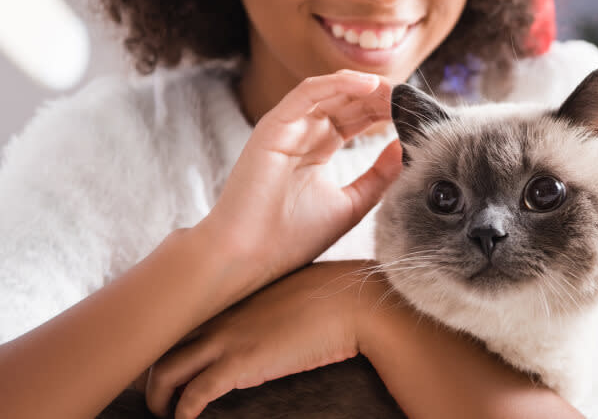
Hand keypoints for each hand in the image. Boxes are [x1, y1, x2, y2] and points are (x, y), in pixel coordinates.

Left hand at [144, 260, 392, 418]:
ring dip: (157, 395)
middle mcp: (221, 313)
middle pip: (160, 340)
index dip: (161, 336)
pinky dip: (183, 410)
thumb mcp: (287, 290)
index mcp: (230, 294)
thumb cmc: (331, 297)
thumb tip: (261, 316)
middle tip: (145, 390)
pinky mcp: (241, 364)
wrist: (354, 304)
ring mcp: (228, 338)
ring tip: (160, 412)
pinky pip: (195, 394)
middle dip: (145, 369)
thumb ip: (262, 301)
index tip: (154, 353)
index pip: (177, 313)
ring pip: (166, 369)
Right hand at [199, 69, 401, 293]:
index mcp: (318, 148)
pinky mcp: (273, 126)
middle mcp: (303, 133)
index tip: (416, 114)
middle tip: (412, 98)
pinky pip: (308, 93)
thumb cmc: (293, 237)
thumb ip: (379, 176)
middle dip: (382, 96)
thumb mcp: (352, 204)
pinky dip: (338, 84)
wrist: (249, 256)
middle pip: (349, 101)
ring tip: (397, 89)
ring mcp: (287, 127)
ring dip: (367, 87)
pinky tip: (370, 85)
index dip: (387, 111)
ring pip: (331, 91)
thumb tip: (406, 149)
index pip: (357, 117)